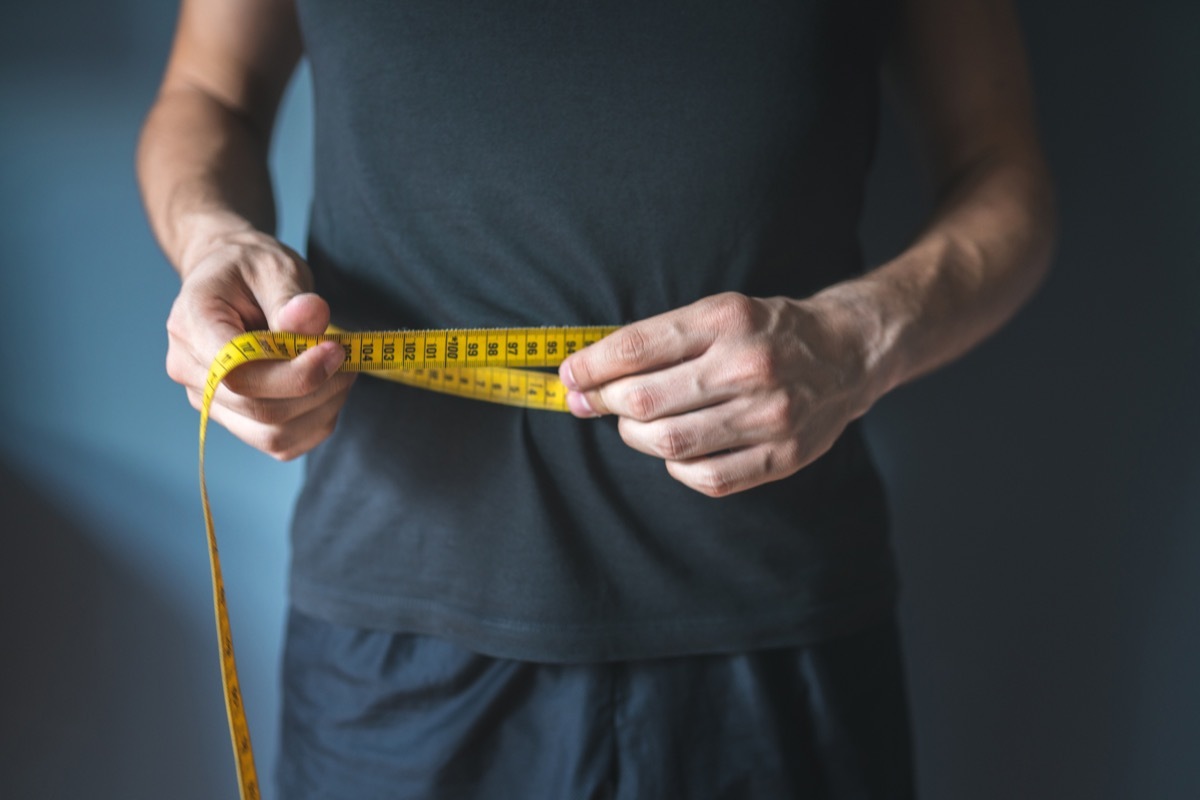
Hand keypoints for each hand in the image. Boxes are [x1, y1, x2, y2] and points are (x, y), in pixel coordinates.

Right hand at [165, 222, 355, 459]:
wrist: (230, 280)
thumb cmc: (250, 269)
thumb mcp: (274, 266)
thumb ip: (291, 296)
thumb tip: (312, 317)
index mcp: (191, 325)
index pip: (236, 373)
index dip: (293, 372)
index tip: (336, 350)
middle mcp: (191, 371)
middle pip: (259, 409)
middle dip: (317, 388)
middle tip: (348, 356)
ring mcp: (209, 401)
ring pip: (273, 435)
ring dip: (322, 408)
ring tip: (341, 370)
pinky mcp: (234, 419)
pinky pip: (281, 444)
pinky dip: (316, 423)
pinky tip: (327, 390)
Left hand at [558, 291, 883, 496]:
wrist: (847, 354)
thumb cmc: (767, 332)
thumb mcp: (718, 313)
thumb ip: (657, 341)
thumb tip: (584, 376)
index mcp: (727, 320)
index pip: (636, 347)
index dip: (590, 366)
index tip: (570, 375)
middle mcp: (749, 366)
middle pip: (643, 401)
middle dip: (605, 404)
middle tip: (593, 402)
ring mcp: (769, 416)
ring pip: (667, 443)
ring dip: (634, 436)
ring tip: (634, 424)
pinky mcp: (782, 456)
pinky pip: (704, 477)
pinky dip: (675, 467)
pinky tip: (677, 448)